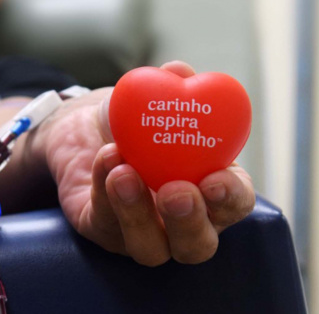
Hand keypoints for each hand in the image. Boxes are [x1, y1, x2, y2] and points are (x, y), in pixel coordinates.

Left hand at [34, 61, 255, 265]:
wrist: (84, 126)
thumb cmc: (135, 117)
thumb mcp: (152, 95)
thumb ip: (169, 84)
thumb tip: (177, 71)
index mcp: (211, 187)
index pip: (235, 204)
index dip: (231, 198)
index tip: (216, 180)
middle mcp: (181, 221)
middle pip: (197, 246)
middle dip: (190, 223)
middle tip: (175, 192)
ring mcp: (143, 232)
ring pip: (150, 248)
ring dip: (138, 213)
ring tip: (125, 172)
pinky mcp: (102, 230)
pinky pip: (104, 223)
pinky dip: (104, 192)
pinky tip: (105, 160)